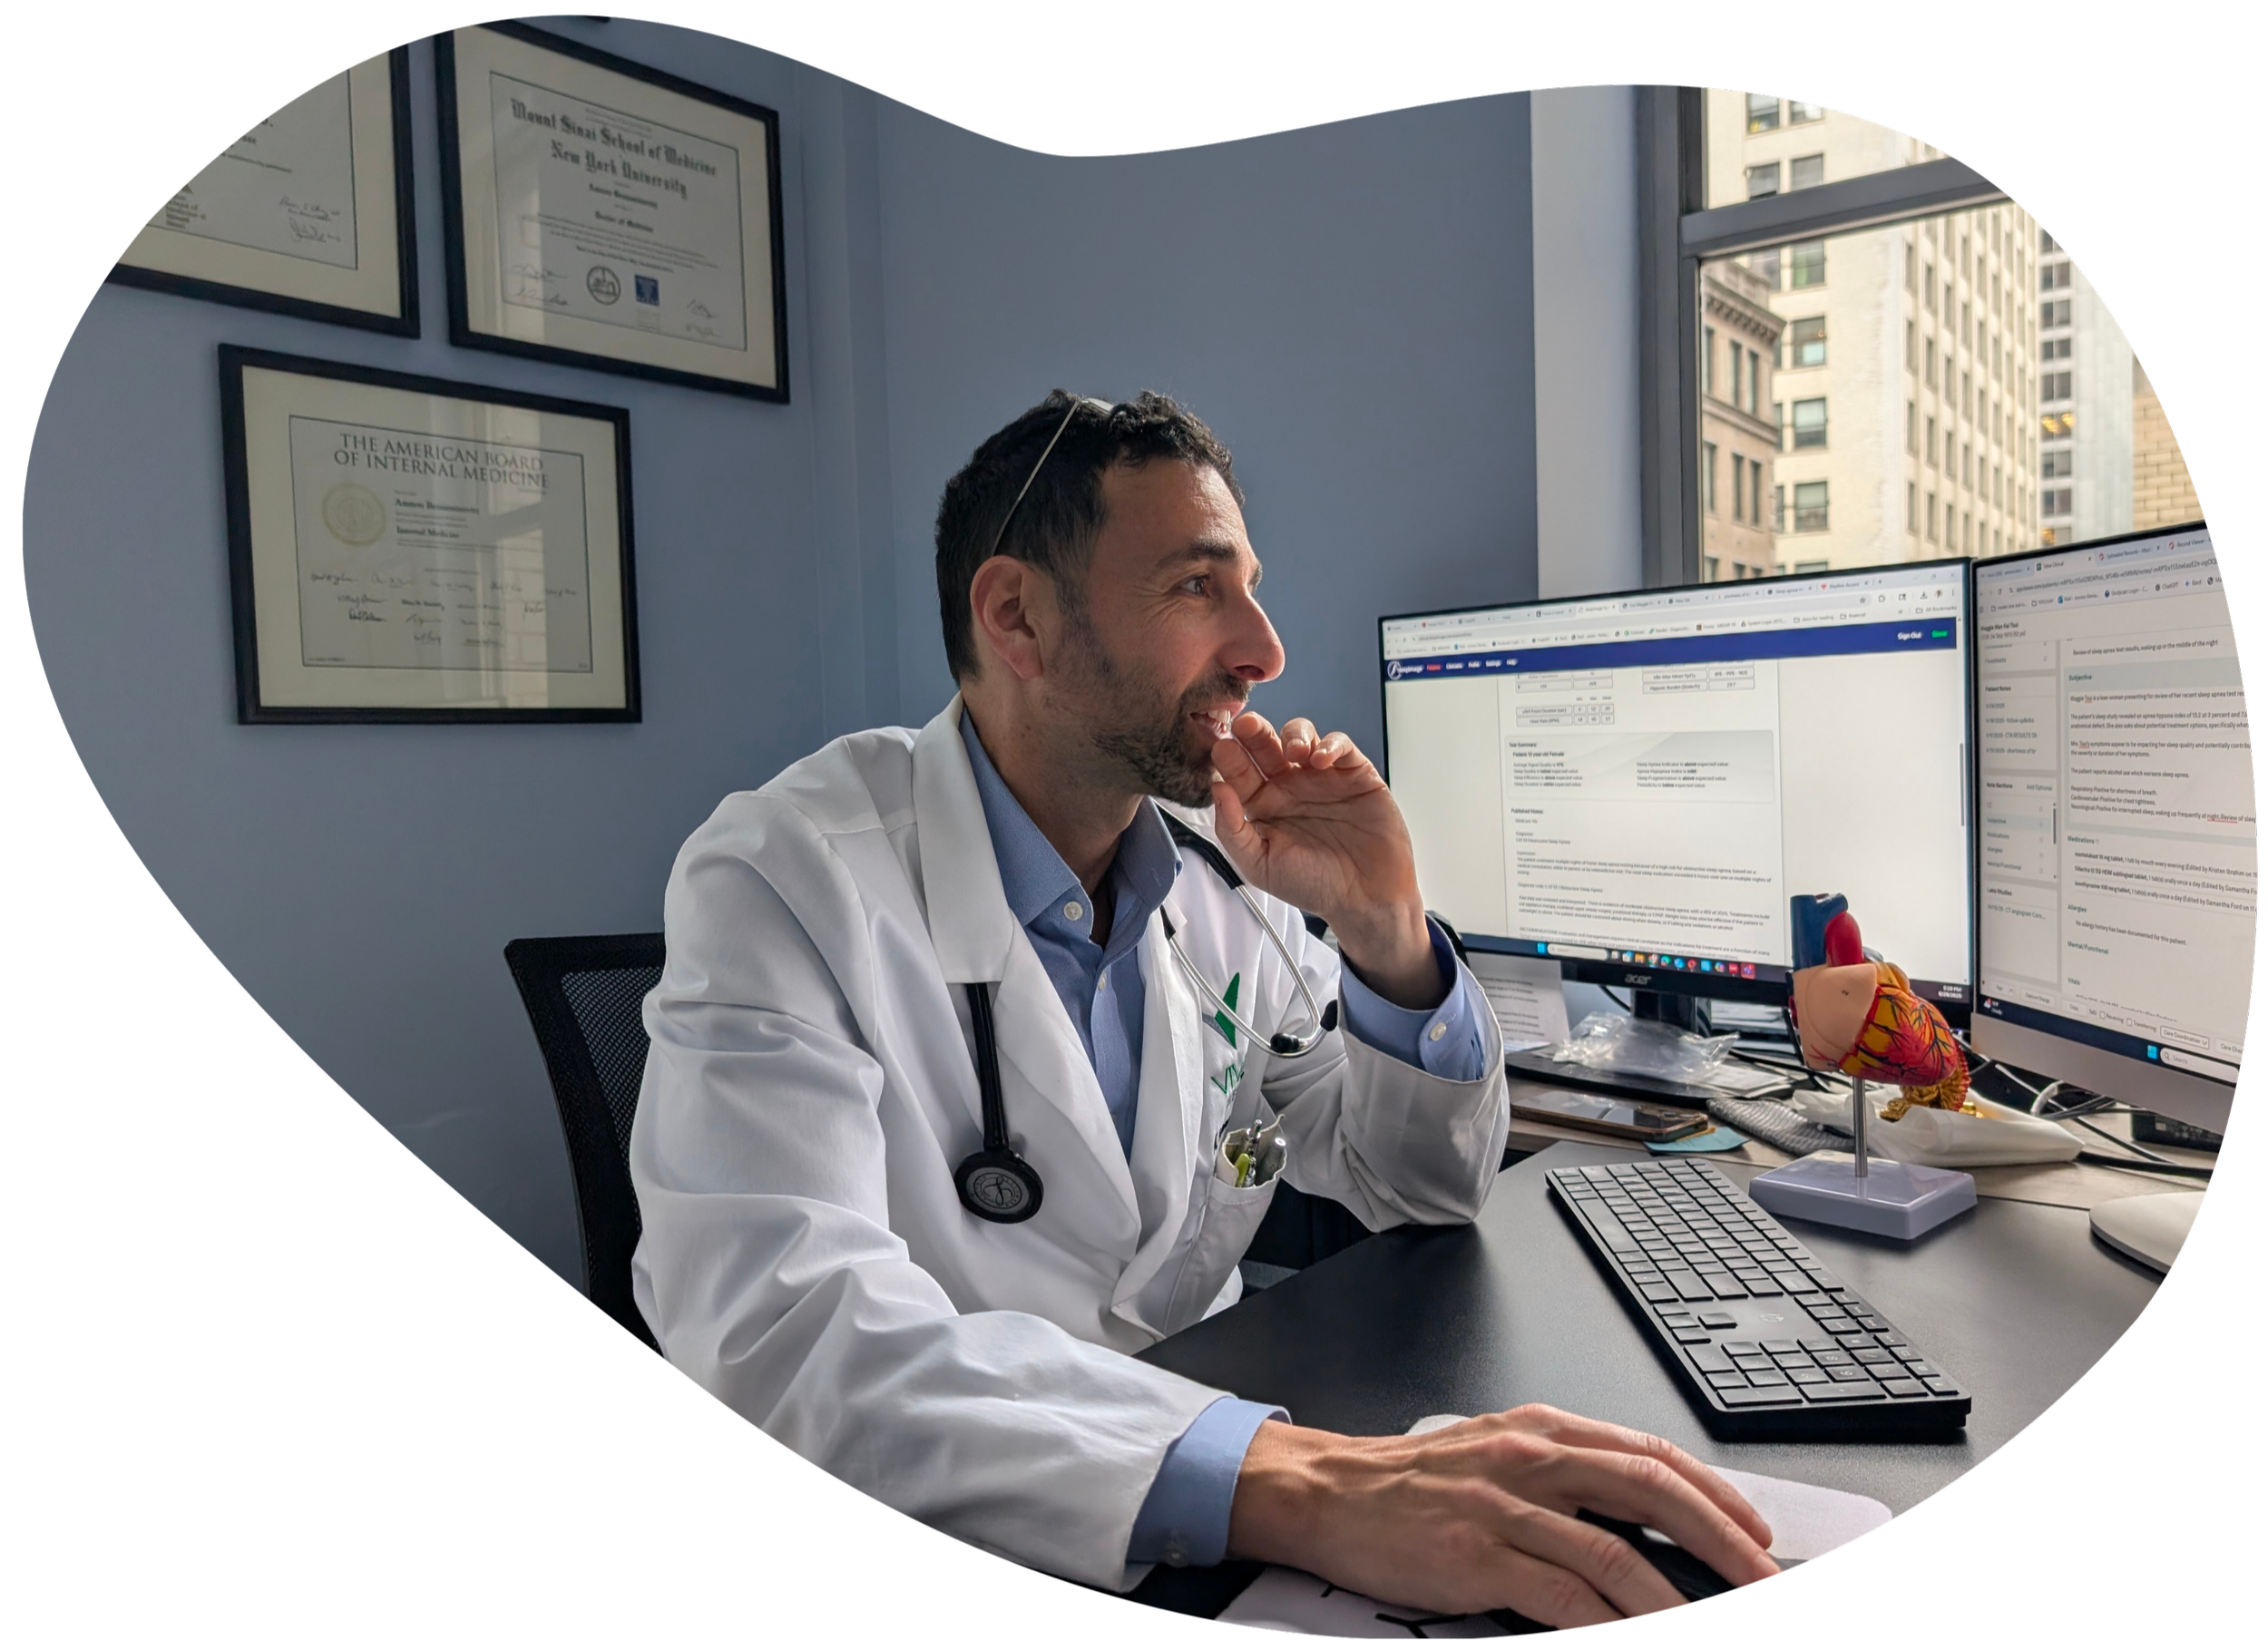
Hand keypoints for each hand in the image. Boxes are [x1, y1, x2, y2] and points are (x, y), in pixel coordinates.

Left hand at [1209, 713, 1436, 1006]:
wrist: (1365, 899)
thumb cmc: (1312, 885)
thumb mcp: (1260, 865)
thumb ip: (1233, 829)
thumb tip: (1216, 788)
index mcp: (1262, 805)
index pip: (1239, 771)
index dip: (1229, 757)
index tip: (1220, 749)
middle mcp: (1289, 786)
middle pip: (1265, 745)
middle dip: (1254, 731)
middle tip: (1246, 726)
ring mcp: (1321, 778)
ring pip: (1301, 736)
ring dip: (1293, 734)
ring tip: (1293, 751)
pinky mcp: (1354, 774)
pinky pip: (1340, 747)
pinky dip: (1330, 745)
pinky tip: (1321, 760)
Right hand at [1225, 1406, 1777, 1624]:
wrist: (1327, 1491)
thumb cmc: (1410, 1482)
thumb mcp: (1497, 1456)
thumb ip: (1565, 1477)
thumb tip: (1641, 1517)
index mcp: (1542, 1430)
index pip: (1651, 1454)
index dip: (1715, 1496)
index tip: (1754, 1534)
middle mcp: (1530, 1459)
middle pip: (1651, 1491)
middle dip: (1722, 1541)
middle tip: (1762, 1578)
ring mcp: (1503, 1508)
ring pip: (1616, 1552)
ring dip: (1676, 1598)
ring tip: (1710, 1619)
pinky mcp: (1476, 1557)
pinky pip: (1562, 1596)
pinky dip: (1609, 1623)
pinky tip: (1629, 1633)